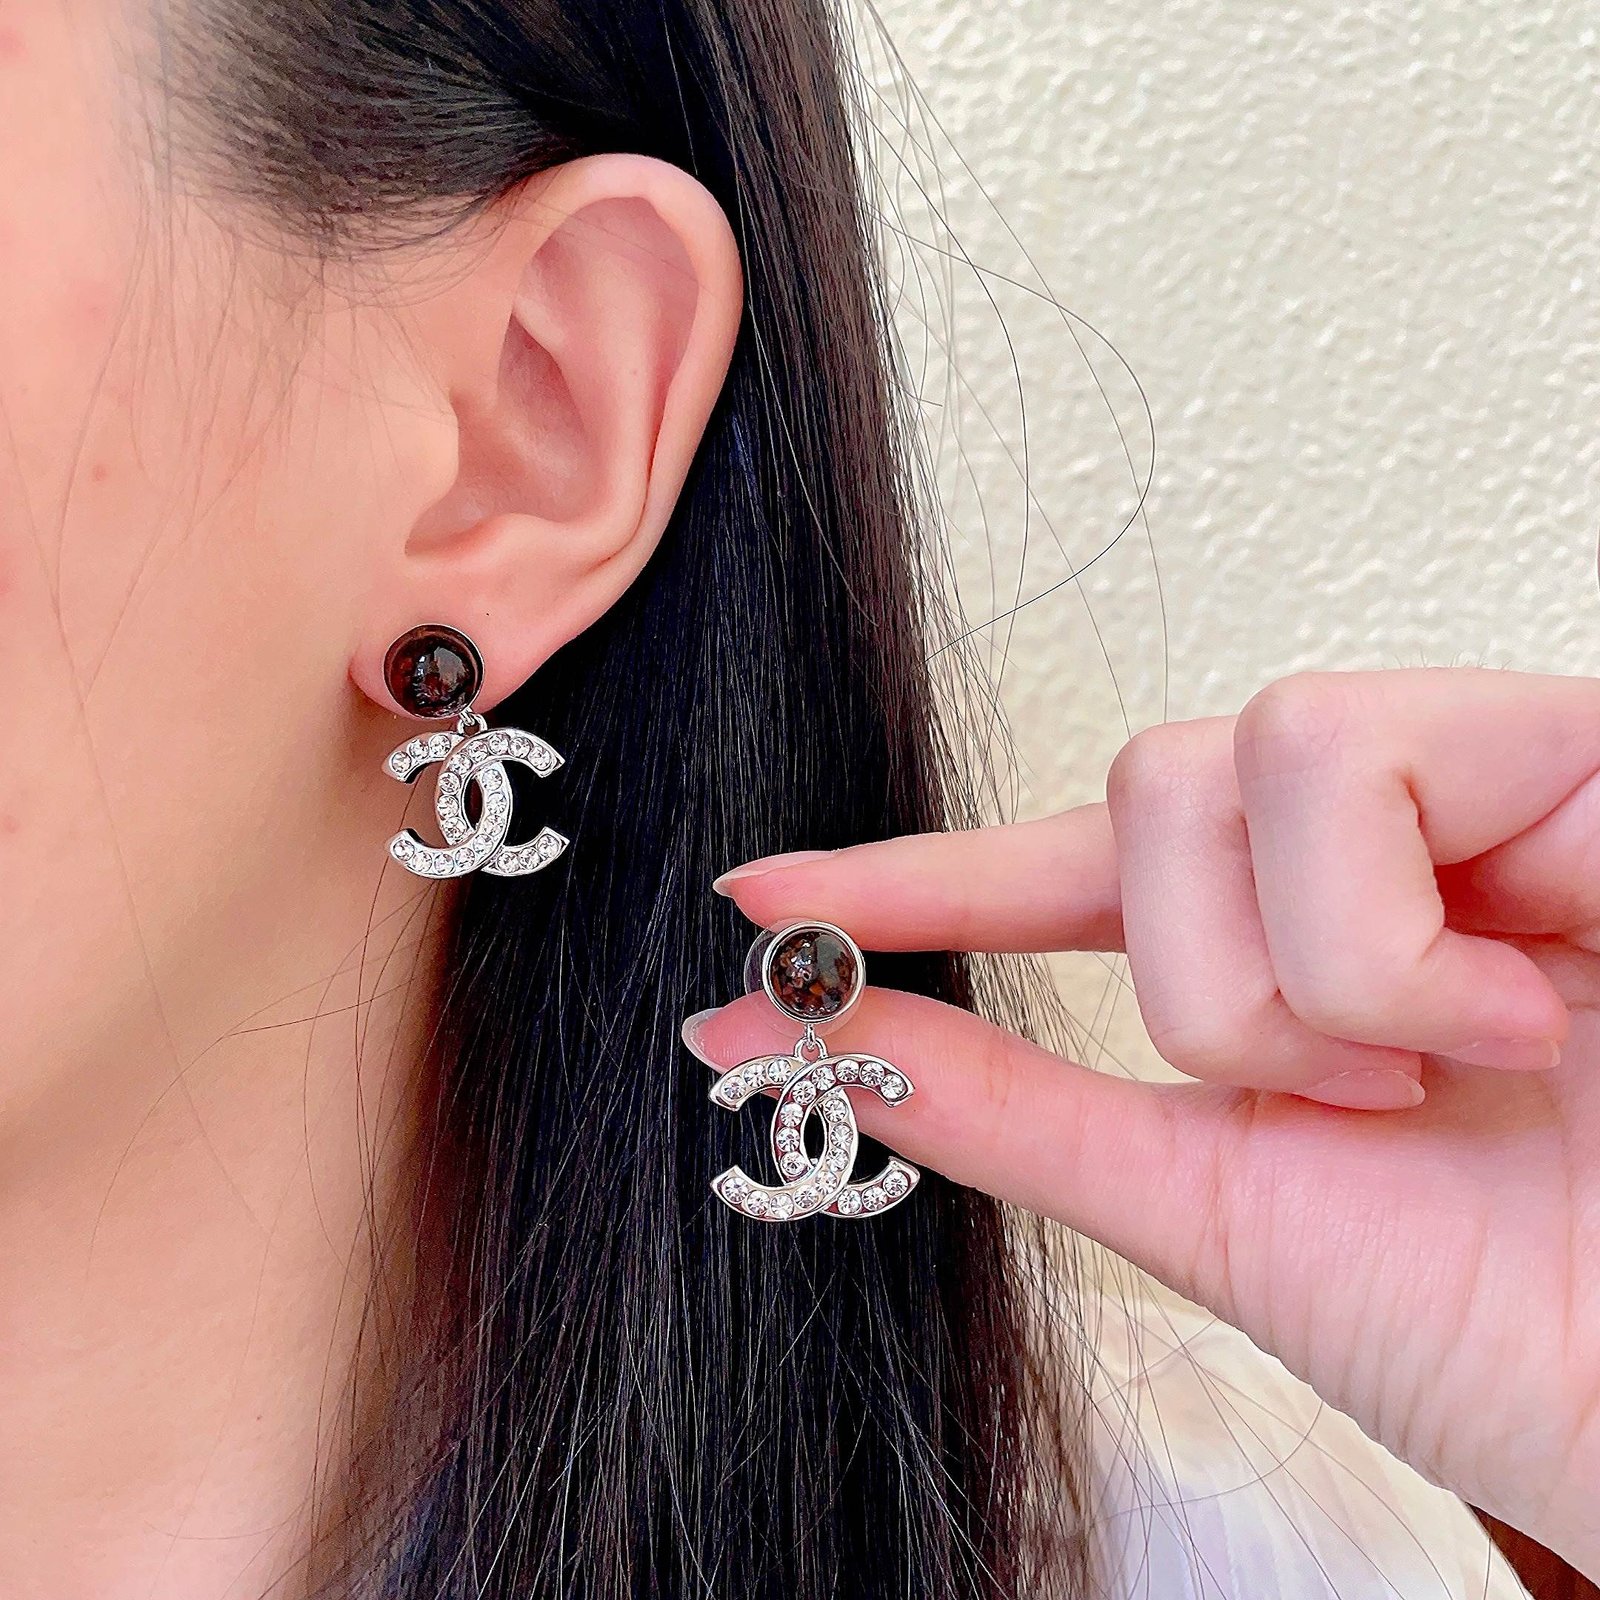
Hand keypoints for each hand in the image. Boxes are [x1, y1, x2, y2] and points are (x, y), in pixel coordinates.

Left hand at [686, 668, 1599, 1576]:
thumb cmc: (1510, 1330)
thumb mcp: (1212, 1203)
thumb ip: (1001, 1103)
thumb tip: (777, 1043)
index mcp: (1292, 949)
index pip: (1064, 874)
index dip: (917, 878)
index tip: (763, 898)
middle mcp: (1377, 847)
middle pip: (1142, 787)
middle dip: (1205, 990)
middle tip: (1346, 1098)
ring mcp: (1471, 784)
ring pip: (1217, 762)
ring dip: (1295, 977)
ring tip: (1441, 1064)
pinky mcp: (1564, 745)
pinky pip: (1343, 758)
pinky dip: (1383, 948)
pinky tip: (1523, 1012)